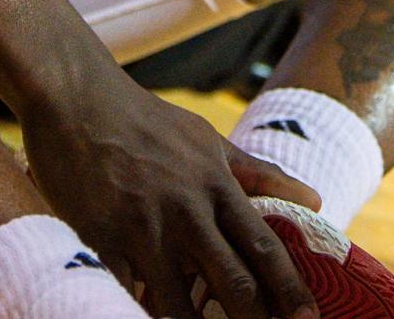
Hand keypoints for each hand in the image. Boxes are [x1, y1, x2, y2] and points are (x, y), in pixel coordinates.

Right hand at [21, 72, 320, 318]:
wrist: (78, 97)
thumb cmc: (146, 121)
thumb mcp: (206, 140)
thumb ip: (257, 172)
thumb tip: (315, 197)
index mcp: (215, 185)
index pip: (263, 247)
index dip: (290, 290)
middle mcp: (186, 209)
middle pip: (232, 283)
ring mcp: (143, 226)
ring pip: (178, 304)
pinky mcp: (100, 239)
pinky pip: (125, 294)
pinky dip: (139, 311)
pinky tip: (147, 318)